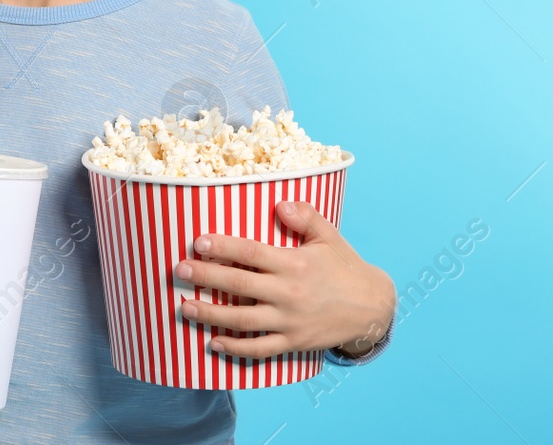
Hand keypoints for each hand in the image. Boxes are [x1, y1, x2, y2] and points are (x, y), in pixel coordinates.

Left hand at [173, 200, 394, 359]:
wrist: (372, 308)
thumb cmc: (345, 268)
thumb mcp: (329, 236)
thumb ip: (305, 216)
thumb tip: (279, 203)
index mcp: (295, 264)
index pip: (251, 253)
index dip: (222, 248)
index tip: (198, 243)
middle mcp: (289, 293)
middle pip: (239, 286)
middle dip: (206, 277)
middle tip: (179, 271)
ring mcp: (289, 321)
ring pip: (243, 320)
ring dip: (211, 315)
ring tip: (185, 307)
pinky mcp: (293, 343)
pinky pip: (259, 349)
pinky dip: (235, 349)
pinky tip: (213, 343)